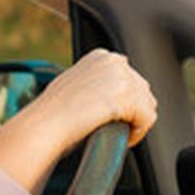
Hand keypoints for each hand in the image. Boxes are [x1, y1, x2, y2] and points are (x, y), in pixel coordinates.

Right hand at [0, 49, 157, 194]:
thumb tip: (111, 95)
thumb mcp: (74, 84)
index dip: (124, 101)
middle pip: (143, 91)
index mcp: (102, 56)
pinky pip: (147, 120)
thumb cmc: (53, 111)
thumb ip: (96, 82)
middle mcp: (116, 62)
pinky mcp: (129, 99)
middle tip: (115, 126)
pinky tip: (122, 138)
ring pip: (147, 106)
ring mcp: (123, 79)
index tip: (111, 115)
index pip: (130, 79)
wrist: (46, 123)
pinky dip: (138, 134)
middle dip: (133, 111)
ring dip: (135, 122)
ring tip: (118, 132)